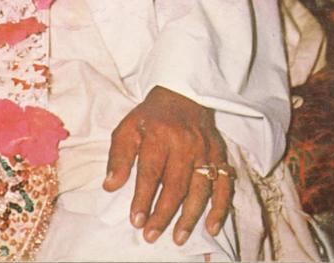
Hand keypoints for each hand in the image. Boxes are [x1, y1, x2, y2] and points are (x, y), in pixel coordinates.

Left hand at [103, 86, 232, 245]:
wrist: (182, 95)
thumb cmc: (151, 117)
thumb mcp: (128, 128)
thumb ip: (119, 156)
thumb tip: (110, 185)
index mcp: (159, 134)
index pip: (150, 172)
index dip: (143, 198)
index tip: (136, 221)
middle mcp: (185, 143)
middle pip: (175, 185)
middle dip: (163, 214)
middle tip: (151, 235)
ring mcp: (205, 150)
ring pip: (200, 189)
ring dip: (189, 217)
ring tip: (177, 238)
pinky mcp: (220, 155)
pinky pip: (223, 185)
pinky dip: (219, 208)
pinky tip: (211, 227)